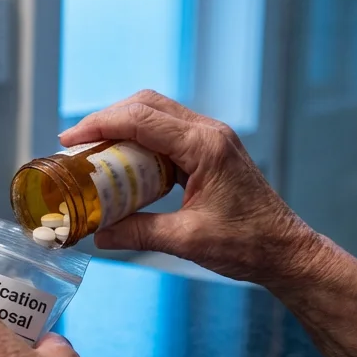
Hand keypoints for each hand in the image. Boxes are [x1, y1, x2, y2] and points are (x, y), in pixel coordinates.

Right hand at [60, 90, 327, 291]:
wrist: (286, 251)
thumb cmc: (248, 245)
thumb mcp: (186, 241)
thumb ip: (138, 232)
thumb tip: (98, 233)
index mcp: (205, 146)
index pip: (141, 119)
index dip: (100, 124)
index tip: (70, 139)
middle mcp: (209, 133)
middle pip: (146, 105)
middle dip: (107, 119)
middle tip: (77, 144)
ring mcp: (213, 139)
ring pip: (158, 114)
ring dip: (124, 127)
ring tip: (95, 152)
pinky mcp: (213, 152)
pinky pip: (169, 133)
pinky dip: (142, 141)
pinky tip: (125, 164)